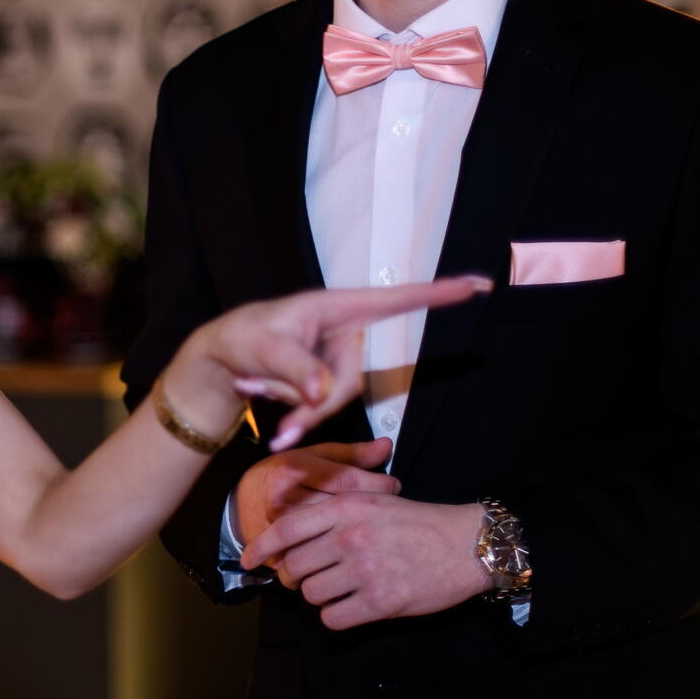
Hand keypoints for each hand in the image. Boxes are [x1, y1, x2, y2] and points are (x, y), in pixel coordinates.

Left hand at [176, 277, 490, 450]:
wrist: (219, 359)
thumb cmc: (243, 337)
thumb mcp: (265, 349)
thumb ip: (297, 370)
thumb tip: (325, 395)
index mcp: (338, 308)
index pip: (397, 300)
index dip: (438, 294)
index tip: (480, 284)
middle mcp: (344, 333)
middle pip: (353, 380)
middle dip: (311, 400)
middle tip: (263, 397)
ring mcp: (336, 360)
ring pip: (334, 401)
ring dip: (291, 403)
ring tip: (252, 383)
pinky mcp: (326, 380)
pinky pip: (321, 408)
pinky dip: (291, 414)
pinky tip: (265, 410)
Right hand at [234, 441, 398, 543]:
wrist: (239, 505)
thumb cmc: (281, 476)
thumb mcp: (312, 457)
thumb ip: (350, 454)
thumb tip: (387, 446)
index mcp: (295, 470)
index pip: (345, 480)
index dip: (377, 484)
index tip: (393, 486)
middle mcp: (285, 499)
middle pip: (340, 510)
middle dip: (371, 513)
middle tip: (389, 512)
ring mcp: (280, 529)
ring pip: (329, 538)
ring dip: (357, 537)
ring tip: (375, 532)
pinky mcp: (277, 552)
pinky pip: (315, 558)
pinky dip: (337, 558)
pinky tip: (354, 552)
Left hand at [242, 493, 488, 629]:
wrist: (467, 545)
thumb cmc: (418, 522)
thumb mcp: (373, 500)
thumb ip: (332, 512)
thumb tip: (289, 534)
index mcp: (345, 509)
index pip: (285, 530)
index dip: (259, 548)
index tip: (245, 561)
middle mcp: (349, 538)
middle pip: (293, 567)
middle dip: (294, 577)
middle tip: (308, 577)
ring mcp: (364, 571)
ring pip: (310, 594)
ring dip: (318, 596)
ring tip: (339, 589)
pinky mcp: (380, 601)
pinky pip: (333, 618)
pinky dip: (336, 616)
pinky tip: (350, 607)